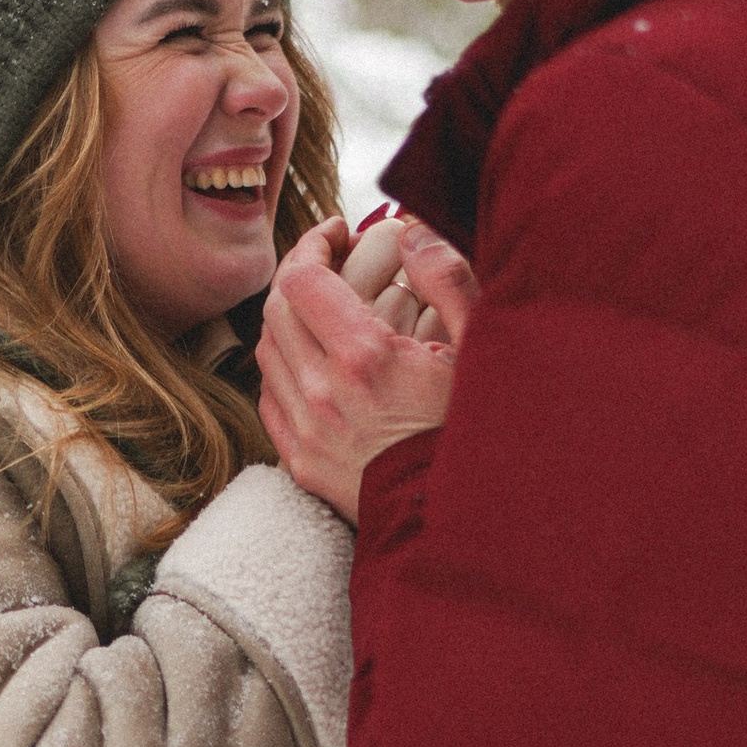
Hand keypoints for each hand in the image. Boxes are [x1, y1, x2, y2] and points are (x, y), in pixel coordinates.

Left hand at [260, 217, 475, 519]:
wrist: (455, 514)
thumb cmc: (474, 430)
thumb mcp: (480, 348)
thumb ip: (448, 281)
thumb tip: (413, 235)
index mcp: (365, 357)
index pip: (303, 278)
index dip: (313, 243)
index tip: (336, 232)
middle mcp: (323, 391)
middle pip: (276, 309)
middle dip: (298, 274)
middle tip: (328, 262)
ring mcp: (307, 430)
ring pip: (267, 351)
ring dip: (287, 319)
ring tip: (321, 310)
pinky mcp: (301, 462)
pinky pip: (269, 398)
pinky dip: (282, 368)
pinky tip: (313, 361)